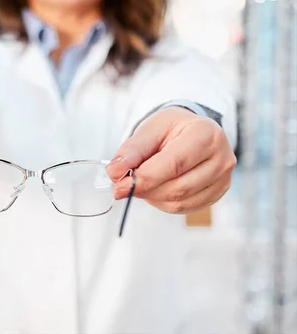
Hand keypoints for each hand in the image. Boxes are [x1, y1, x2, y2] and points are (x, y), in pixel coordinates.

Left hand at [106, 107, 236, 213]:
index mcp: (206, 134)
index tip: (119, 185)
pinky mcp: (217, 194)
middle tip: (122, 186)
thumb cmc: (171, 128)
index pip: (174, 164)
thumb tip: (114, 172)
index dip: (145, 178)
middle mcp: (222, 159)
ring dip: (152, 197)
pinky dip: (162, 202)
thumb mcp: (150, 129)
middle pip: (178, 187)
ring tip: (141, 182)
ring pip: (180, 201)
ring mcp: (223, 179)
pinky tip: (155, 189)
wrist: (190, 131)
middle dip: (145, 189)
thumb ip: (132, 151)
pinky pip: (184, 208)